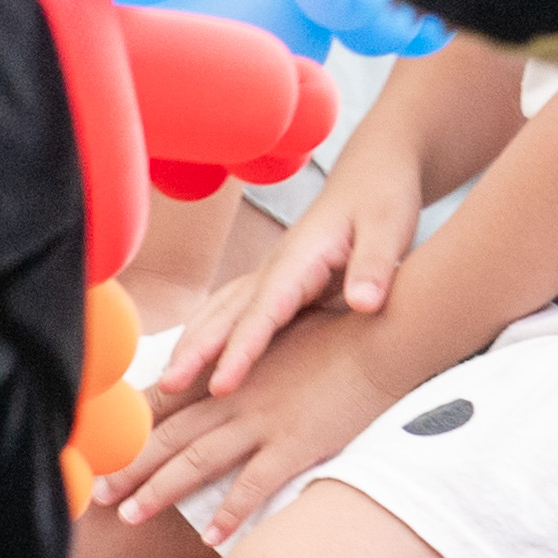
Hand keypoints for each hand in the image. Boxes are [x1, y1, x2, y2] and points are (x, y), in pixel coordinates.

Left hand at [106, 299, 416, 539]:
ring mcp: (265, 421)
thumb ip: (252, 353)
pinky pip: (253, 485)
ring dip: (159, 490)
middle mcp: (239, 395)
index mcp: (235, 368)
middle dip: (130, 465)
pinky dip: (229, 511)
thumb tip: (232, 370)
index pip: (172, 398)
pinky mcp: (295, 444)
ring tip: (129, 516)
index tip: (107, 444)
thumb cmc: (343, 330)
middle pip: (171, 435)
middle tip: (97, 492)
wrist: (384, 335)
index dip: (136, 424)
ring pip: (197, 461)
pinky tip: (211, 534)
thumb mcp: (286, 332)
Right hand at [187, 146, 424, 396]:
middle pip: (229, 313)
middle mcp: (276, 267)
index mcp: (301, 258)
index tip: (223, 386)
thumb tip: (365, 304)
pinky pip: (235, 312)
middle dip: (197, 352)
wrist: (375, 169)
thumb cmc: (384, 197)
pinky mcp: (277, 282)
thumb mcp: (391, 226)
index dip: (242, 350)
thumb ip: (375, 265)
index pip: (265, 310)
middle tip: (167, 388)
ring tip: (167, 383)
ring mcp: (272, 274)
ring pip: (223, 312)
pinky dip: (209, 334)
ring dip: (194, 344)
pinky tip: (195, 356)